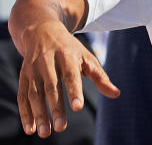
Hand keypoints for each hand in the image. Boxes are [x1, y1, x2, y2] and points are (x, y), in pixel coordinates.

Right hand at [17, 20, 119, 136]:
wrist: (42, 31)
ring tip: (46, 132)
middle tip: (61, 128)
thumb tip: (116, 94)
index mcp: (67, 56)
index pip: (71, 75)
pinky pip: (22, 97)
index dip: (74, 91)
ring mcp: (33, 70)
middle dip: (56, 108)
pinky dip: (25, 113)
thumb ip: (101, 77)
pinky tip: (30, 128)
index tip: (78, 108)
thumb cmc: (70, 49)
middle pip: (52, 87)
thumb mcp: (87, 58)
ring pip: (35, 94)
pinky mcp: (23, 76)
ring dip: (39, 114)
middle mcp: (48, 62)